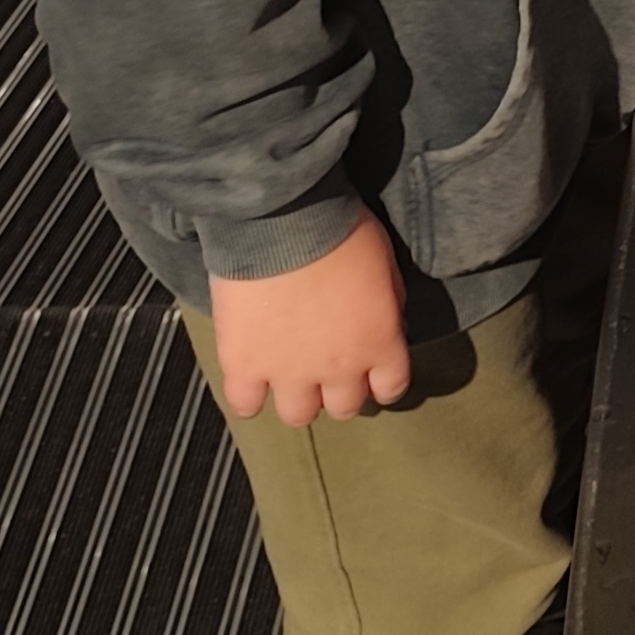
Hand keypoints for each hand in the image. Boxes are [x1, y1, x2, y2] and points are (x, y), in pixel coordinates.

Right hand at [210, 216, 411, 426]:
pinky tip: (249, 378)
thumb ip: (390, 302)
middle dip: (338, 389)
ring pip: (298, 416)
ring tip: (286, 373)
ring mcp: (289, 372)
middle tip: (324, 365)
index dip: (379, 382)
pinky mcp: (244, 365)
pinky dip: (248, 396)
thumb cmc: (340, 229)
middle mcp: (339, 369)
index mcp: (379, 342)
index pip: (390, 386)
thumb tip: (388, 325)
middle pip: (344, 407)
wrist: (283, 219)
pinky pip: (245, 405)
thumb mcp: (385, 262)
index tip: (368, 372)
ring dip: (297, 397)